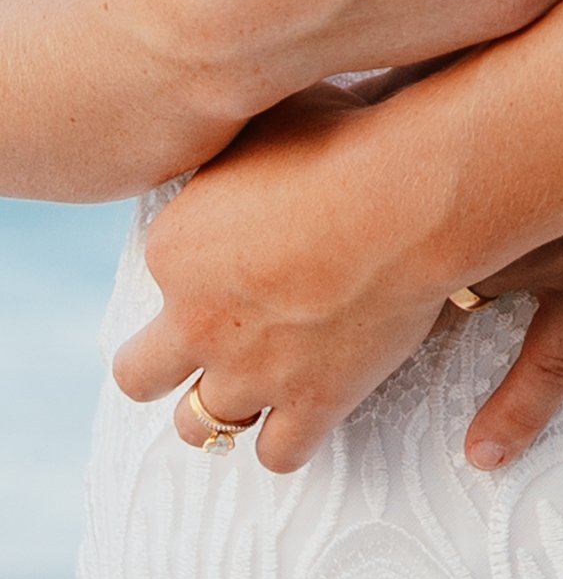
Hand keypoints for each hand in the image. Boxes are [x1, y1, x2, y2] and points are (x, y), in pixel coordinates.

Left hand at [115, 97, 456, 472]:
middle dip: (165, 366)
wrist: (406, 195)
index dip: (189, 276)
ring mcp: (251, 371)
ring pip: (200, 426)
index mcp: (172, 250)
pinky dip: (288, 439)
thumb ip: (234, 152)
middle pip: (140, 377)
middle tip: (208, 344)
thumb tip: (234, 124)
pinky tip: (307, 410)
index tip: (224, 265)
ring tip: (256, 384)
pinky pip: (278, 454)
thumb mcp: (266, 124)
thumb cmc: (342, 141)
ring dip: (222, 407)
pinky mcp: (312, 402)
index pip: (154, 280)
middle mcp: (195, 321)